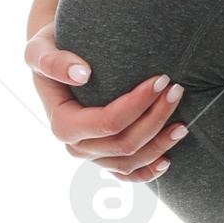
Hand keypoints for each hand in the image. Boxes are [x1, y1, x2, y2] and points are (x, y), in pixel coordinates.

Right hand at [23, 27, 186, 181]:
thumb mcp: (40, 49)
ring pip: (131, 161)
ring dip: (160, 145)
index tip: (161, 80)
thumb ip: (53, 61)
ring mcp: (91, 155)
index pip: (108, 122)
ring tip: (183, 123)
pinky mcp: (103, 157)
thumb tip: (82, 74)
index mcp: (63, 124)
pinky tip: (167, 161)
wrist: (54, 60)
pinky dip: (148, 171)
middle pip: (125, 144)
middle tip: (177, 90)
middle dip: (156, 119)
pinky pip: (127, 173)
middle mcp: (76, 146)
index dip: (138, 104)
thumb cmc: (49, 49)